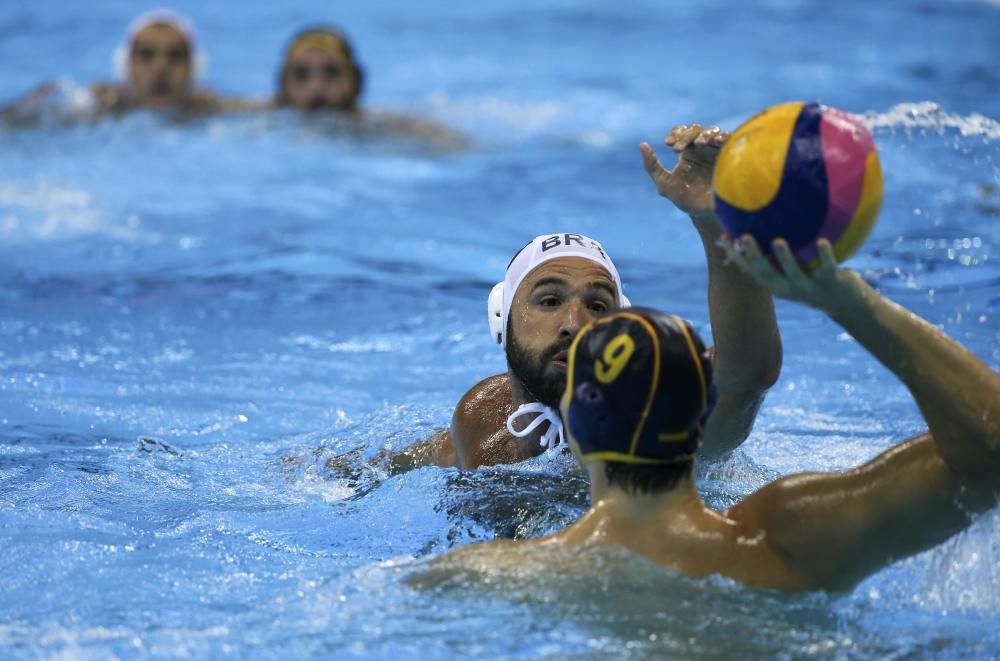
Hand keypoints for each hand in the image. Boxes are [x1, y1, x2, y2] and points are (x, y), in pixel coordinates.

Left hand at [641, 123, 726, 218]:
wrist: (705, 214)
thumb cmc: (685, 198)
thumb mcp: (665, 184)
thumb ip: (652, 166)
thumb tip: (642, 144)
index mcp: (687, 151)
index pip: (680, 131)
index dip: (675, 134)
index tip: (669, 145)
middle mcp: (702, 148)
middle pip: (695, 129)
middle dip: (686, 136)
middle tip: (679, 149)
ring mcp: (716, 151)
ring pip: (712, 131)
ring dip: (704, 135)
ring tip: (699, 144)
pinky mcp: (730, 156)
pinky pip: (729, 140)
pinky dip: (722, 137)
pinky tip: (717, 142)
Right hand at [720, 235, 864, 312]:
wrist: (846, 304)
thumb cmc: (815, 280)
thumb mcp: (794, 272)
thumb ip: (779, 256)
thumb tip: (767, 225)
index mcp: (776, 284)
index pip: (750, 271)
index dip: (736, 256)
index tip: (724, 237)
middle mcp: (789, 288)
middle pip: (766, 274)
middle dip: (754, 257)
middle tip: (744, 237)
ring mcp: (810, 287)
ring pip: (794, 273)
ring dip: (784, 258)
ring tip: (777, 240)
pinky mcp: (831, 282)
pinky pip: (827, 267)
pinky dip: (824, 255)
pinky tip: (823, 240)